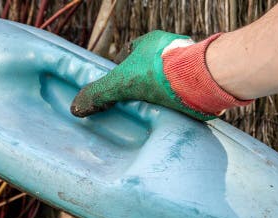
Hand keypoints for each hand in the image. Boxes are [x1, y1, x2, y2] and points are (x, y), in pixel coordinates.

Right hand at [70, 30, 248, 120]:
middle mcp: (170, 48)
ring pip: (169, 77)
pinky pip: (185, 89)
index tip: (118, 86)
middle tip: (134, 101)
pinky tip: (172, 114)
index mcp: (150, 42)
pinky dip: (178, 100)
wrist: (202, 79)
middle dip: (142, 81)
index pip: (131, 52)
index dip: (122, 68)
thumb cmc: (160, 73)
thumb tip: (76, 107)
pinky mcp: (201, 79)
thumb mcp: (120, 83)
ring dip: (162, 92)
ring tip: (152, 111)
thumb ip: (98, 94)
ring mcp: (187, 63)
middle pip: (150, 65)